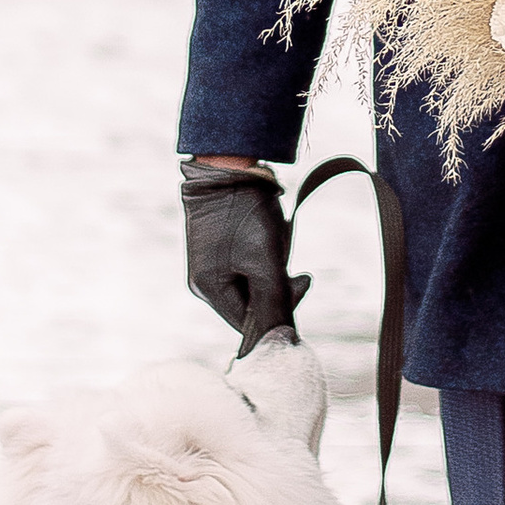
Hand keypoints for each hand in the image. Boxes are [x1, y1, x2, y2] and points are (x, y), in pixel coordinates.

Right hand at [181, 161, 310, 354]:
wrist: (229, 164)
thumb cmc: (245, 214)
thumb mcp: (266, 263)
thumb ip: (275, 304)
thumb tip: (284, 340)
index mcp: (209, 290)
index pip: (248, 324)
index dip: (277, 311)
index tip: (299, 282)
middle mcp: (204, 281)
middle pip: (252, 302)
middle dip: (275, 282)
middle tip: (287, 258)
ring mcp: (209, 262)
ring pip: (254, 281)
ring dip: (272, 264)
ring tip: (275, 235)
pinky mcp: (218, 245)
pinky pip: (249, 261)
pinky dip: (265, 250)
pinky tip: (269, 229)